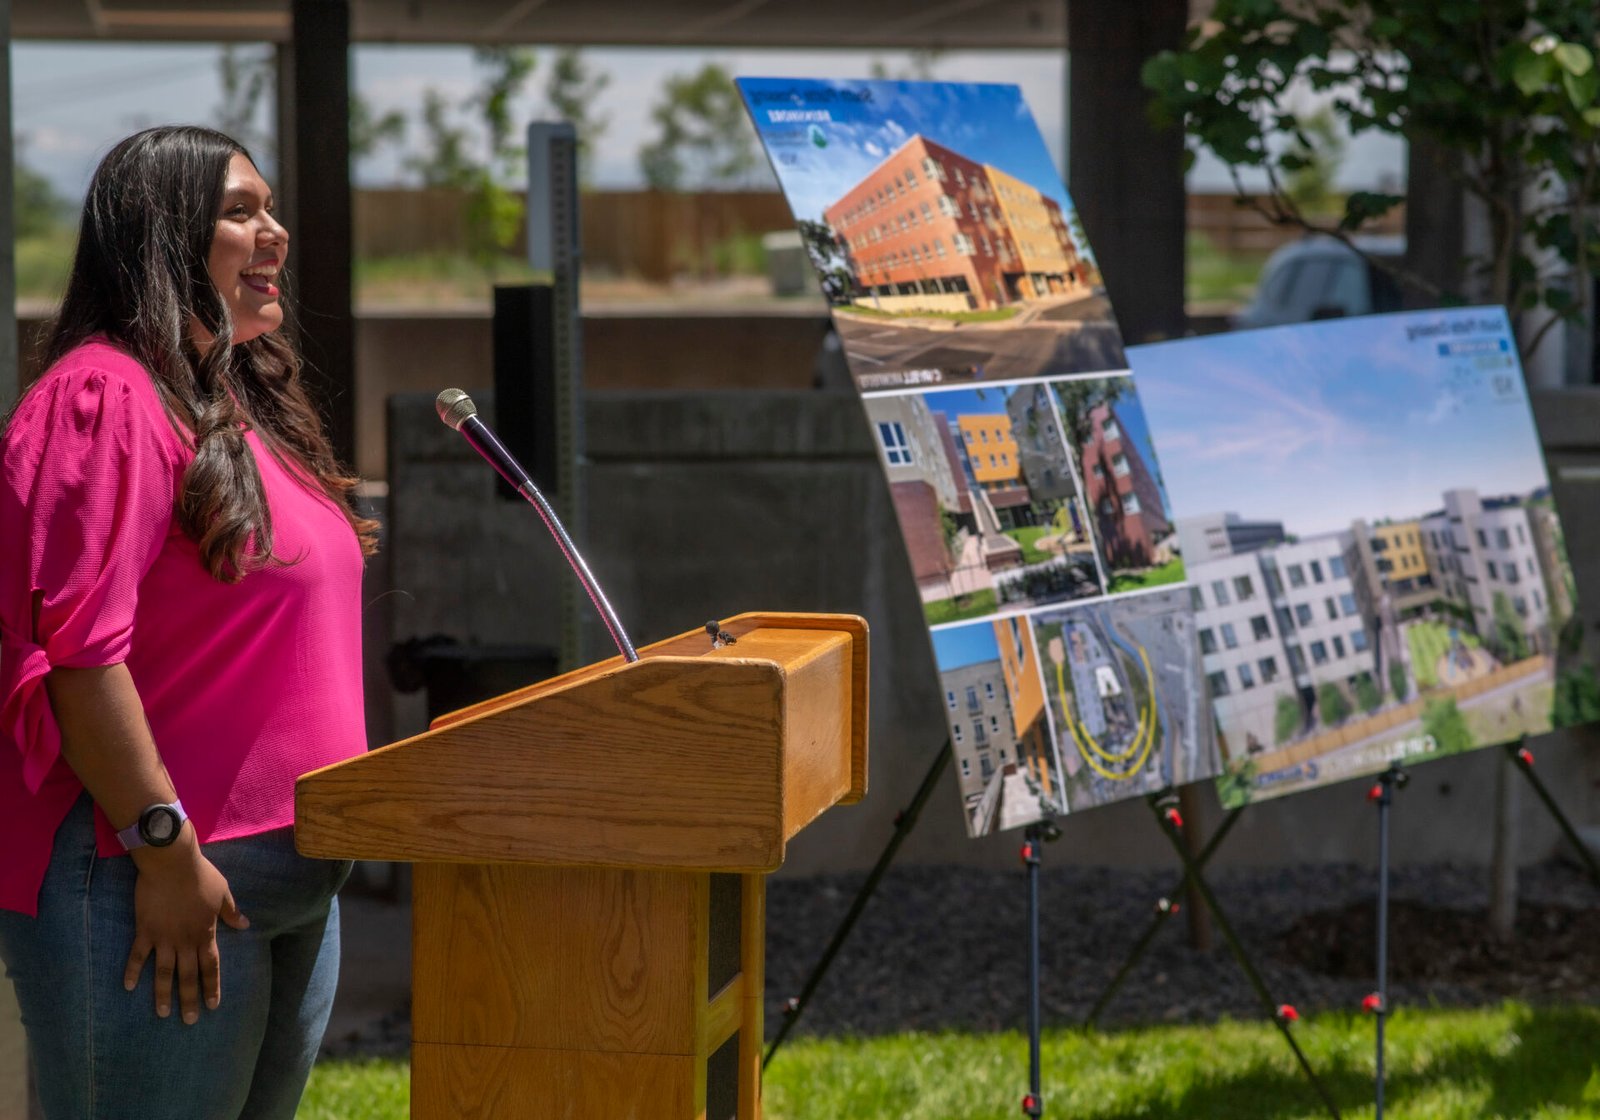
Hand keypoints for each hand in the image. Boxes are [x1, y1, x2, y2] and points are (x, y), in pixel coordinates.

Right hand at [123, 829, 249, 1023]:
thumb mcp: (223, 892)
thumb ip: (231, 912)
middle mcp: (185, 941)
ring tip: (162, 1013)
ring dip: (163, 994)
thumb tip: (245, 926)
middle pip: (187, 975)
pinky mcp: (144, 930)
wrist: (172, 863)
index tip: (213, 1005)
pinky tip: (127, 987)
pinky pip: (137, 955)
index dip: (212, 986)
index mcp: (205, 933)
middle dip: (189, 999)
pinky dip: (132, 971)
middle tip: (189, 1020)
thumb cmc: (200, 876)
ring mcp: (163, 938)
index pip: (211, 966)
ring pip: (163, 973)